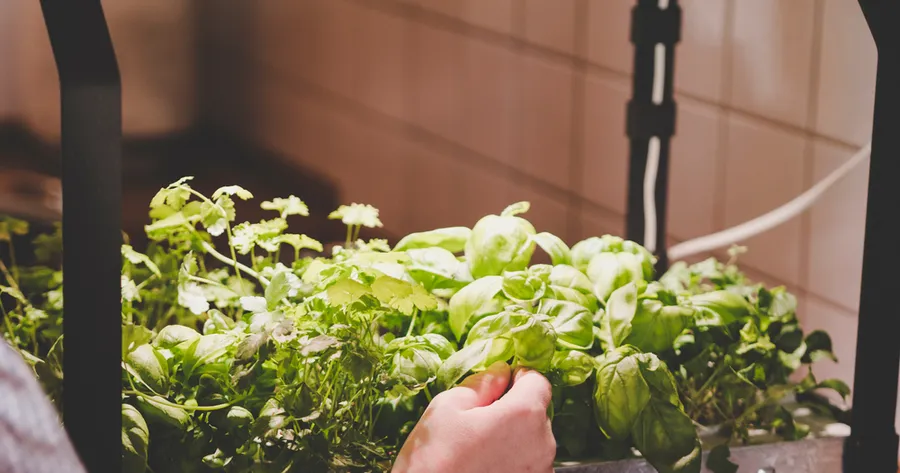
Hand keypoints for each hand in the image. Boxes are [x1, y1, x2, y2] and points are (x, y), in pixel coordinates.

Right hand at [392, 361, 555, 472]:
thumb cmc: (434, 461)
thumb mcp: (448, 408)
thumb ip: (481, 384)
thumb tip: (500, 372)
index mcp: (525, 415)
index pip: (537, 381)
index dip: (517, 377)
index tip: (499, 383)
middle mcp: (542, 444)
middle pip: (536, 413)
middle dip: (512, 409)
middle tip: (477, 420)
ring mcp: (540, 471)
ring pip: (532, 441)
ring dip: (512, 437)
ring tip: (477, 449)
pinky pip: (527, 465)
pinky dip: (511, 461)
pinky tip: (483, 466)